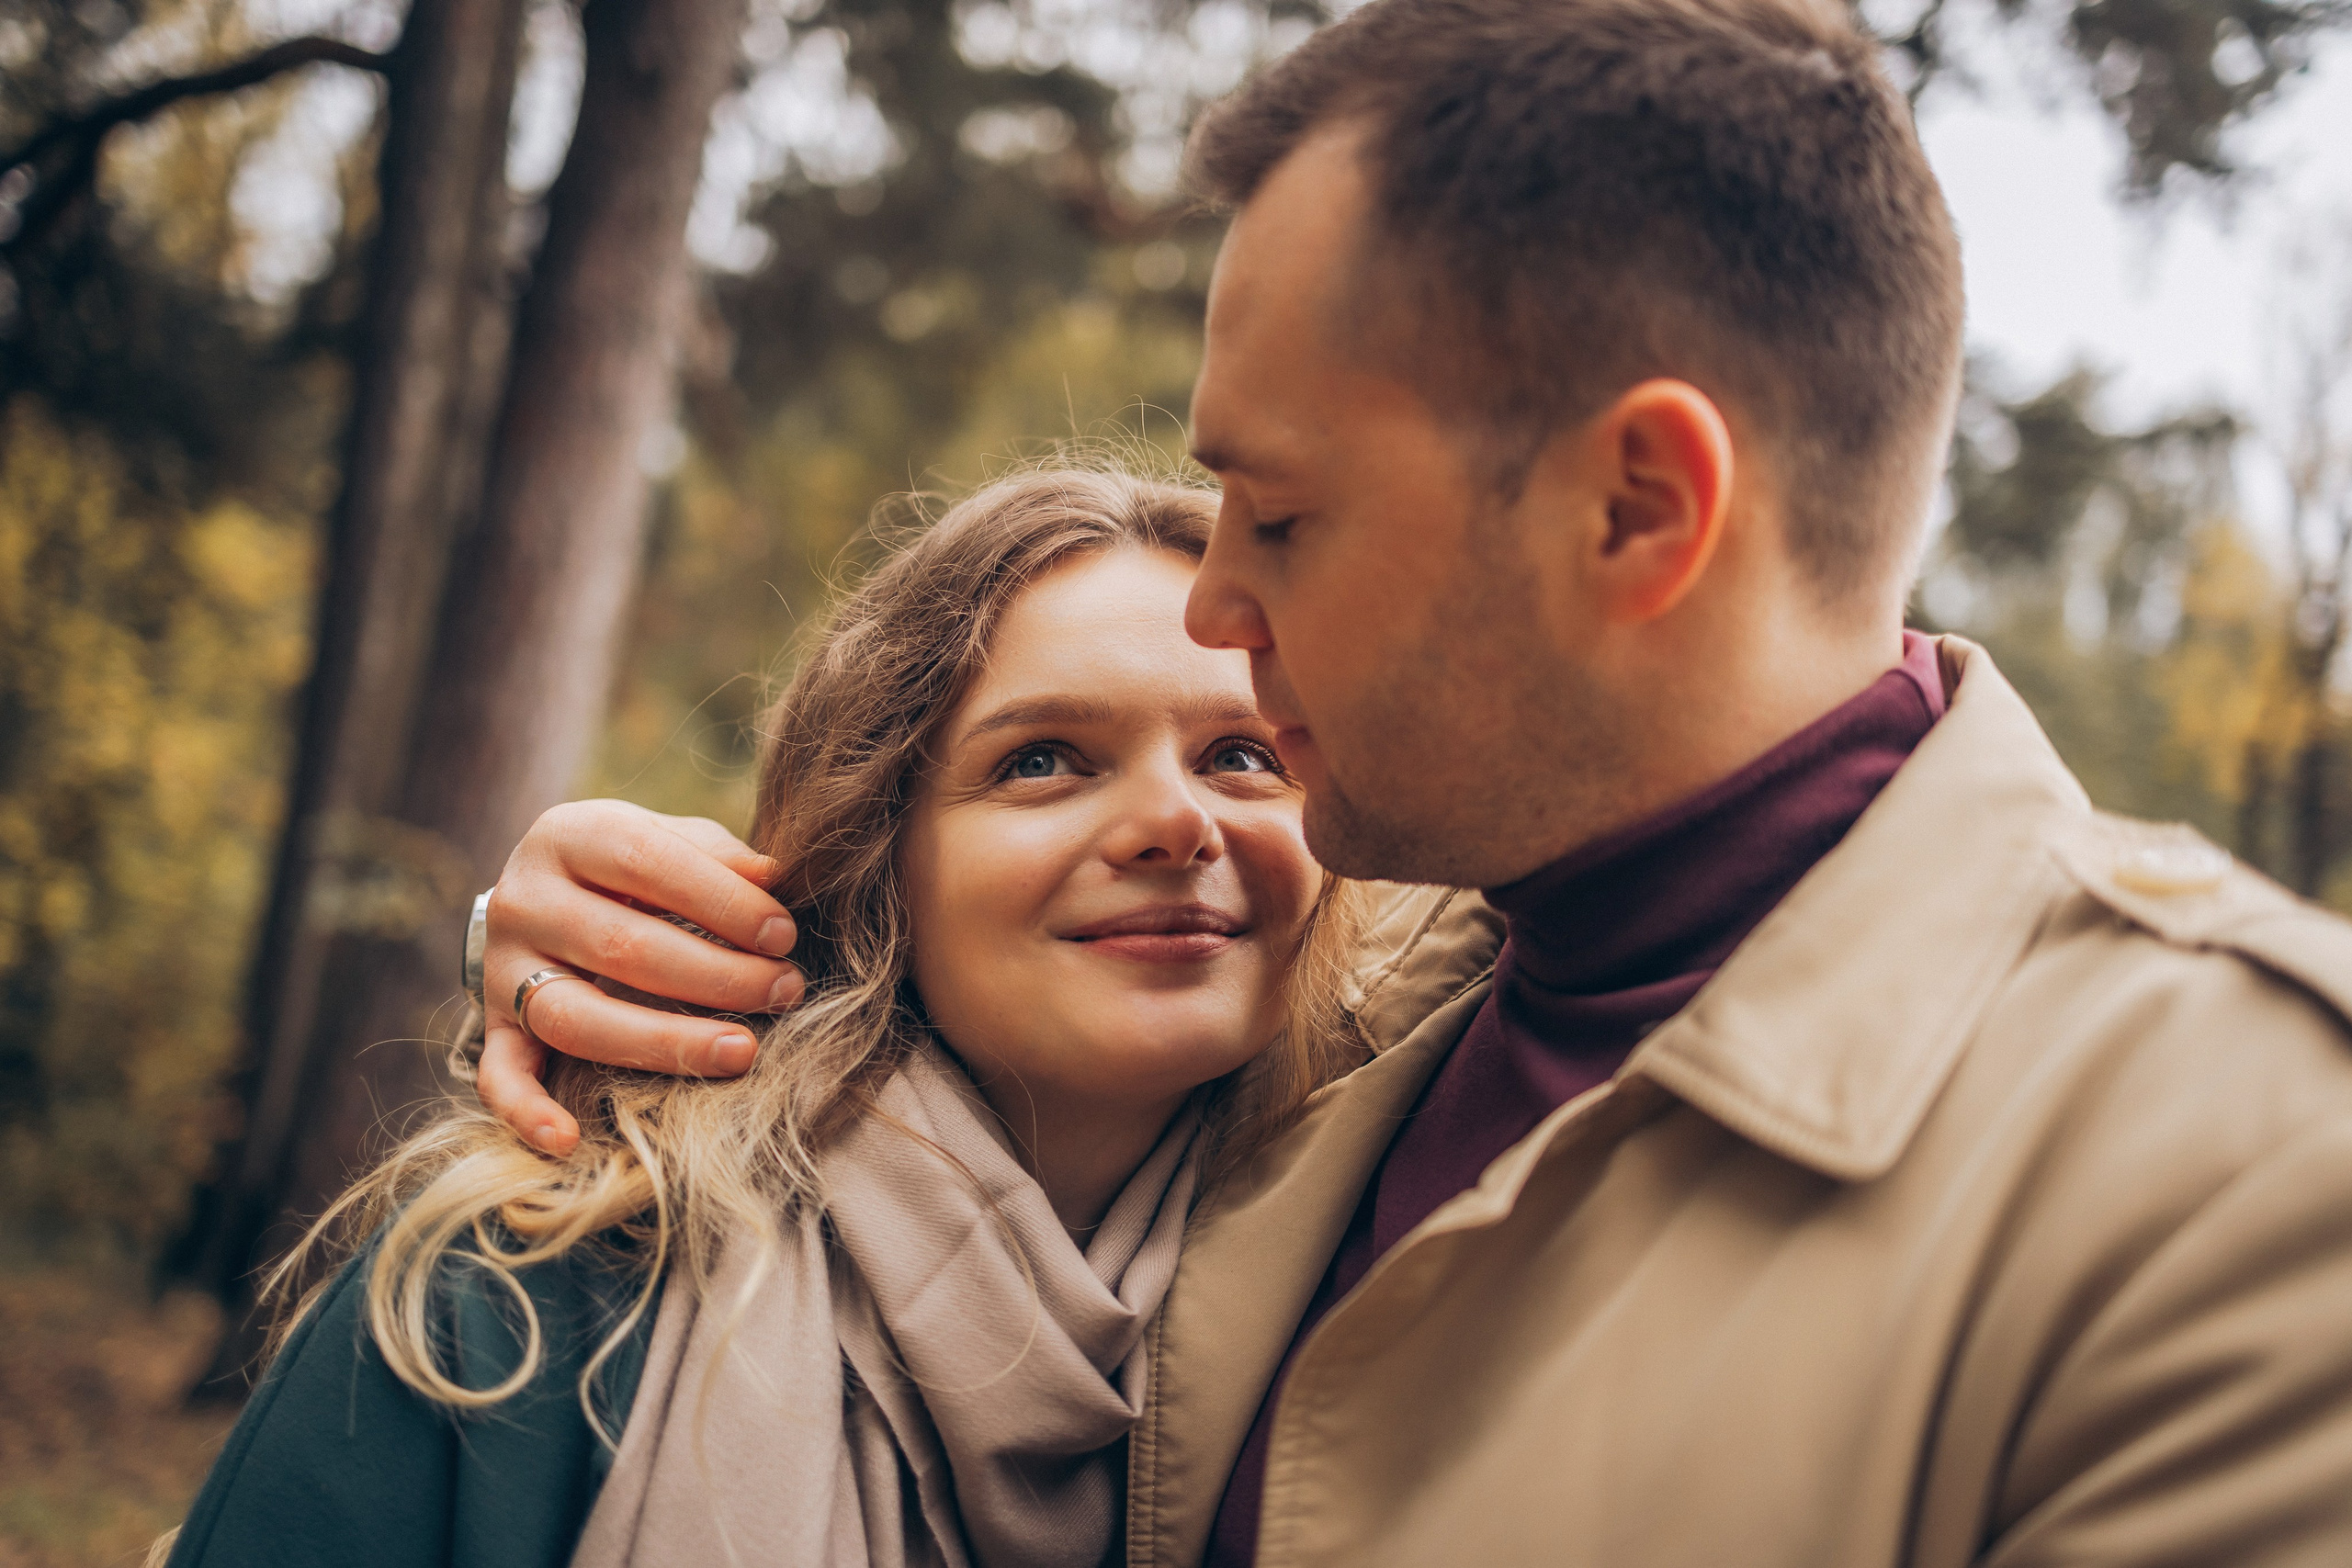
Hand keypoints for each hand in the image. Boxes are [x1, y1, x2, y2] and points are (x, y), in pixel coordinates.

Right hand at [475, 799, 802, 1153]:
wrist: (545, 889)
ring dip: (664, 1041)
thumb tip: (778, 881)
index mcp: (568, 835)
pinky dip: (527, 1111)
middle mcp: (523, 899)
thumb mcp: (666, 838)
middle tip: (785, 990)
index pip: (645, 862)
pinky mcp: (493, 1025)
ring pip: (576, 1017)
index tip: (783, 935)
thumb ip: (718, 855)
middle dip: (716, 975)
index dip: (721, 901)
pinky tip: (569, 1140)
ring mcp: (501, 968)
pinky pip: (499, 1075)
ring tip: (742, 1052)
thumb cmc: (632, 866)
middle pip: (620, 946)